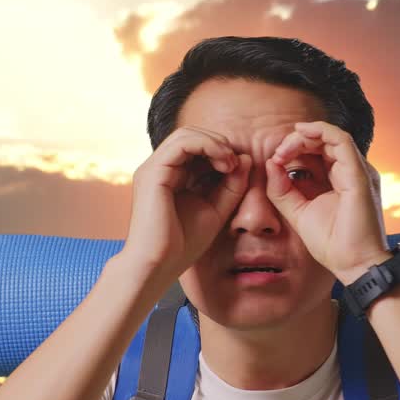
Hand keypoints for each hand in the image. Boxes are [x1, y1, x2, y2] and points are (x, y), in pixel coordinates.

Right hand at [120, 126, 250, 282]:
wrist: (158, 266)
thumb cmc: (182, 245)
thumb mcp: (216, 209)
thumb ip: (231, 185)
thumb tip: (246, 158)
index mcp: (171, 176)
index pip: (197, 147)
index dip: (221, 151)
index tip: (240, 169)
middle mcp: (160, 168)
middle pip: (192, 135)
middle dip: (219, 143)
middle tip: (236, 164)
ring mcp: (154, 168)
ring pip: (187, 134)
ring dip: (215, 143)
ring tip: (230, 164)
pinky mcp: (153, 172)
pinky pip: (182, 143)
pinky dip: (207, 146)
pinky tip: (223, 164)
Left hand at [265, 121, 390, 284]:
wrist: (354, 265)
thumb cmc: (332, 244)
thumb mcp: (298, 212)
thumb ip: (283, 190)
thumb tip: (270, 164)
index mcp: (339, 179)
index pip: (318, 152)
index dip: (295, 149)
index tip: (274, 160)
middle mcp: (351, 171)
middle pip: (324, 141)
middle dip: (297, 140)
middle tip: (277, 152)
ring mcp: (357, 171)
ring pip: (331, 137)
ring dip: (305, 136)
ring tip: (284, 148)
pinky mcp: (359, 175)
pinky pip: (342, 140)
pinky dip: (320, 132)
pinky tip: (300, 135)